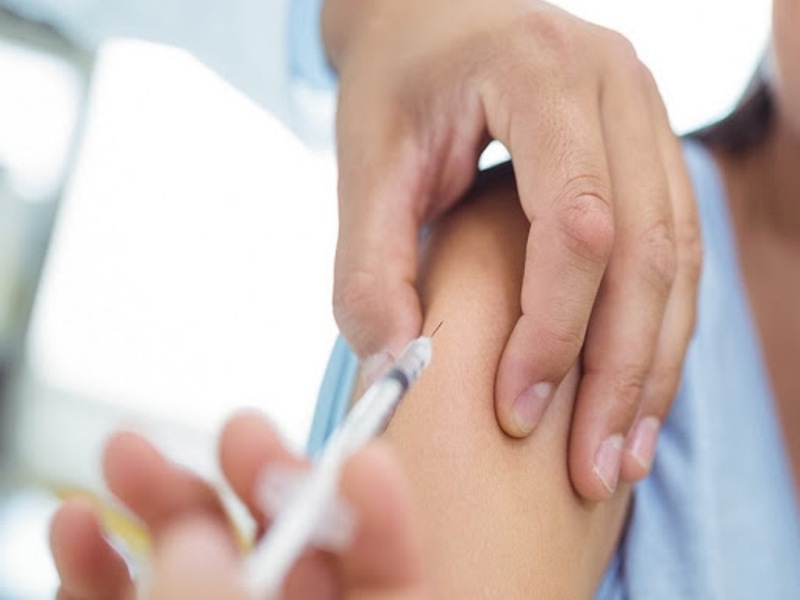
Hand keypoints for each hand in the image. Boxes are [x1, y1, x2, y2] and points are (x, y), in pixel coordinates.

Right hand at [50, 414, 427, 598]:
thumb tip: (198, 539)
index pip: (386, 568)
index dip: (379, 514)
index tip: (365, 459)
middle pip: (289, 545)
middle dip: (260, 480)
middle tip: (243, 432)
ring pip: (204, 558)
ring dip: (166, 499)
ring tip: (126, 451)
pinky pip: (134, 595)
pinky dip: (99, 563)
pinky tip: (77, 526)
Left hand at [323, 0, 701, 498]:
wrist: (433, 16)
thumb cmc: (398, 81)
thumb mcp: (365, 161)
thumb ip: (369, 265)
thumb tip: (395, 369)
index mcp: (543, 75)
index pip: (577, 223)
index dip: (553, 329)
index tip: (515, 410)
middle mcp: (620, 87)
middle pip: (647, 252)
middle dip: (618, 372)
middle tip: (589, 466)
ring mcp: (649, 116)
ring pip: (679, 260)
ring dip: (651, 365)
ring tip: (618, 451)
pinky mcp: (651, 151)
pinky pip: (676, 251)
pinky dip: (658, 328)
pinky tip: (633, 391)